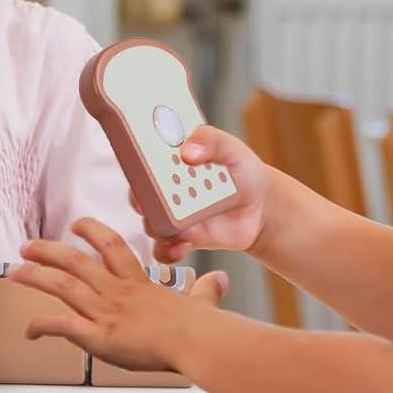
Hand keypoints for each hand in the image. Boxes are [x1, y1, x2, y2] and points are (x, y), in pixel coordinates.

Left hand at [10, 219, 226, 372]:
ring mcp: (106, 312)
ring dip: (36, 277)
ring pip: (62, 285)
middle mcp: (117, 292)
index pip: (111, 245)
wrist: (197, 341)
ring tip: (16, 272)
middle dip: (48, 251)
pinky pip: (63, 326)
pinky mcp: (99, 337)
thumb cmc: (202, 326)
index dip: (91, 231)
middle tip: (27, 246)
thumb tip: (221, 279)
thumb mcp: (204, 300)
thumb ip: (207, 289)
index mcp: (138, 282)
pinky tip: (29, 330)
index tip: (77, 225)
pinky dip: (43, 326)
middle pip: (75, 261)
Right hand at [137, 125, 273, 265]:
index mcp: (167, 160)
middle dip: (140, 197)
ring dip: (158, 226)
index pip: (138, 157)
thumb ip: (210, 140)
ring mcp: (171, 215)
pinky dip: (167, 251)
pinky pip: (164, 249)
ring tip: (175, 227)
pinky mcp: (181, 239)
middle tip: (151, 198)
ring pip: (150, 223)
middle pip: (139, 193)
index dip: (132, 158)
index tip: (137, 160)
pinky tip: (180, 247)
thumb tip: (187, 152)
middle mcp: (163, 189)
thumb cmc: (241, 169)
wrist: (260, 206)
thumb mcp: (230, 147)